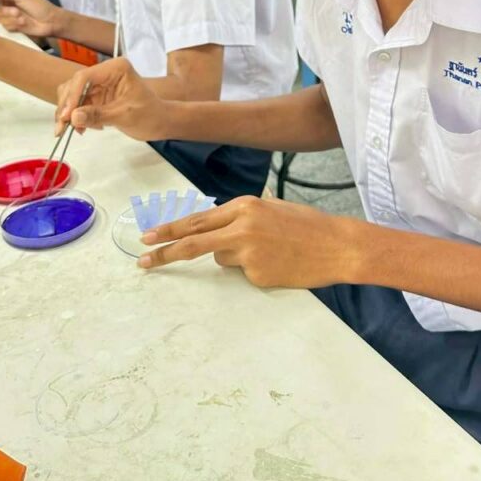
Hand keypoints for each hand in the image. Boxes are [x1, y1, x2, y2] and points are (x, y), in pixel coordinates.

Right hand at [0, 0, 63, 37]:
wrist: (50, 21)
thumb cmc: (38, 5)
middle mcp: (6, 6)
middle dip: (5, 11)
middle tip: (15, 11)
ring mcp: (9, 18)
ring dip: (12, 18)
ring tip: (23, 17)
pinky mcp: (12, 28)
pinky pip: (5, 27)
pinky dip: (14, 24)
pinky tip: (24, 23)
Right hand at [55, 57, 170, 139]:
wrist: (159, 122)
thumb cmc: (150, 115)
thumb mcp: (125, 115)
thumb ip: (98, 115)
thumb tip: (73, 117)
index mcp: (116, 68)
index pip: (85, 77)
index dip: (72, 96)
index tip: (67, 115)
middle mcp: (105, 72)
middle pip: (74, 85)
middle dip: (67, 107)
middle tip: (62, 128)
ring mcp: (99, 84)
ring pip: (72, 95)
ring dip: (69, 113)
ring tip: (77, 130)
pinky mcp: (96, 96)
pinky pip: (78, 105)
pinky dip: (76, 117)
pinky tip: (85, 128)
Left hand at [138, 195, 366, 287]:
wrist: (337, 245)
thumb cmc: (307, 225)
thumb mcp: (272, 207)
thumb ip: (243, 214)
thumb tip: (217, 224)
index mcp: (244, 205)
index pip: (197, 219)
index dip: (171, 229)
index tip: (149, 236)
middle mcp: (242, 226)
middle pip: (193, 241)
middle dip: (165, 250)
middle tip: (142, 260)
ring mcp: (248, 252)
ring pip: (222, 259)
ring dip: (235, 257)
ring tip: (268, 251)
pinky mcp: (257, 274)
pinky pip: (243, 273)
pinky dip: (255, 270)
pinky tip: (278, 263)